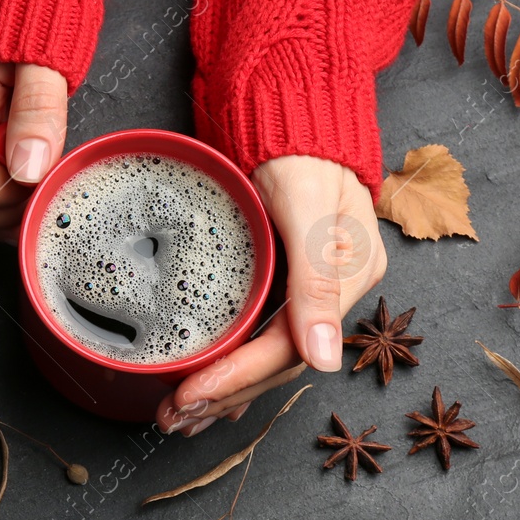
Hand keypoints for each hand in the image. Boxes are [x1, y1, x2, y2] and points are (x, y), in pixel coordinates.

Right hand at [0, 61, 68, 243]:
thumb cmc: (21, 8)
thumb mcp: (40, 55)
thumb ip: (37, 109)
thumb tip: (30, 167)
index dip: (7, 196)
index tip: (41, 166)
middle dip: (8, 209)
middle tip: (44, 170)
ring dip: (12, 204)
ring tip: (40, 161)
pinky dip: (10, 194)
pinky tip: (31, 162)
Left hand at [155, 156, 386, 434]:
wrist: (291, 101)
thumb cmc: (300, 144)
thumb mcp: (308, 211)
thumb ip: (317, 284)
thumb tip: (326, 360)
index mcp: (347, 279)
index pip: (287, 350)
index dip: (236, 378)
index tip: (189, 397)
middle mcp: (332, 290)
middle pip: (275, 362)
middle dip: (223, 394)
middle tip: (172, 417)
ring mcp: (311, 286)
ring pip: (266, 355)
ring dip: (224, 389)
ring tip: (181, 414)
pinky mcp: (286, 276)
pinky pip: (259, 333)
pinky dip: (233, 364)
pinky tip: (210, 387)